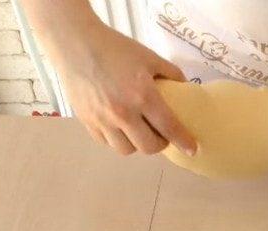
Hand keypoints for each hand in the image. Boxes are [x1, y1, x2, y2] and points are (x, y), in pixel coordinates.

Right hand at [51, 22, 195, 155]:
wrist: (75, 43)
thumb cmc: (115, 48)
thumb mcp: (149, 57)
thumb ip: (171, 74)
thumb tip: (185, 87)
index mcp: (143, 96)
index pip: (169, 127)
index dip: (183, 141)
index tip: (192, 149)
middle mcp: (123, 112)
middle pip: (148, 147)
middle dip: (160, 144)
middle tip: (161, 134)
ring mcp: (102, 119)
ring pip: (126, 149)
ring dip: (137, 144)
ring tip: (138, 131)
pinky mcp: (86, 121)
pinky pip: (106, 142)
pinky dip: (117, 139)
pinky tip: (120, 127)